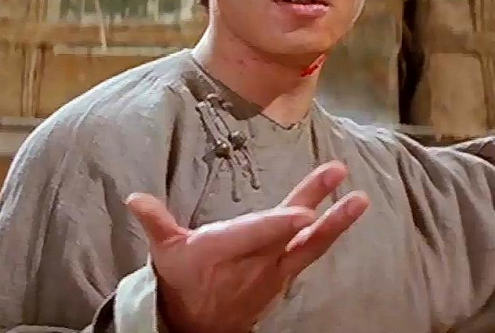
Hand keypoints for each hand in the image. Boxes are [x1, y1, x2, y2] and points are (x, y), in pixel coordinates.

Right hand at [125, 161, 368, 332]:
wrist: (199, 326)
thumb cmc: (183, 281)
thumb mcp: (166, 253)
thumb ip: (156, 222)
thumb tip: (135, 197)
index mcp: (224, 251)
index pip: (255, 236)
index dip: (279, 226)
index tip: (304, 214)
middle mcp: (255, 262)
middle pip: (289, 231)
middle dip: (315, 203)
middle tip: (338, 176)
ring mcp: (275, 271)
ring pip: (310, 244)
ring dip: (336, 220)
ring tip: (360, 198)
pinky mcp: (286, 274)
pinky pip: (311, 252)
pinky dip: (329, 233)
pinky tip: (347, 213)